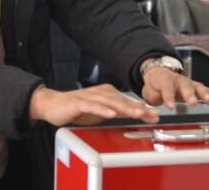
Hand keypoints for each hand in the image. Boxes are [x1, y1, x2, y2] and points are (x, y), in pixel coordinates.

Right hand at [28, 84, 160, 126]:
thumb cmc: (77, 109)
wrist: (52, 105)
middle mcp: (101, 93)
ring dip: (125, 108)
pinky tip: (110, 113)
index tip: (156, 115)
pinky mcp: (78, 103)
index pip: (127, 102)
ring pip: (110, 102)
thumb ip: (117, 111)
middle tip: (152, 115)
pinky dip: (102, 109)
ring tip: (137, 113)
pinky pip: (92, 106)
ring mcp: (90, 97)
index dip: (142, 108)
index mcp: (107, 94)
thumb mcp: (101, 111)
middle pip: (122, 101)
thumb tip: (136, 113)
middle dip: (138, 108)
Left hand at [141, 66, 208, 108]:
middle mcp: (179, 80)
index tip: (170, 107)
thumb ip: (152, 95)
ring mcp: (189, 83)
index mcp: (165, 80)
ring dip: (204, 94)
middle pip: (185, 86)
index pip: (166, 88)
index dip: (168, 97)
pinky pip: (207, 90)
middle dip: (190, 94)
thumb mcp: (148, 90)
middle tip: (193, 102)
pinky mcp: (196, 87)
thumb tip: (158, 99)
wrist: (160, 74)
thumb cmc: (155, 84)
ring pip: (198, 87)